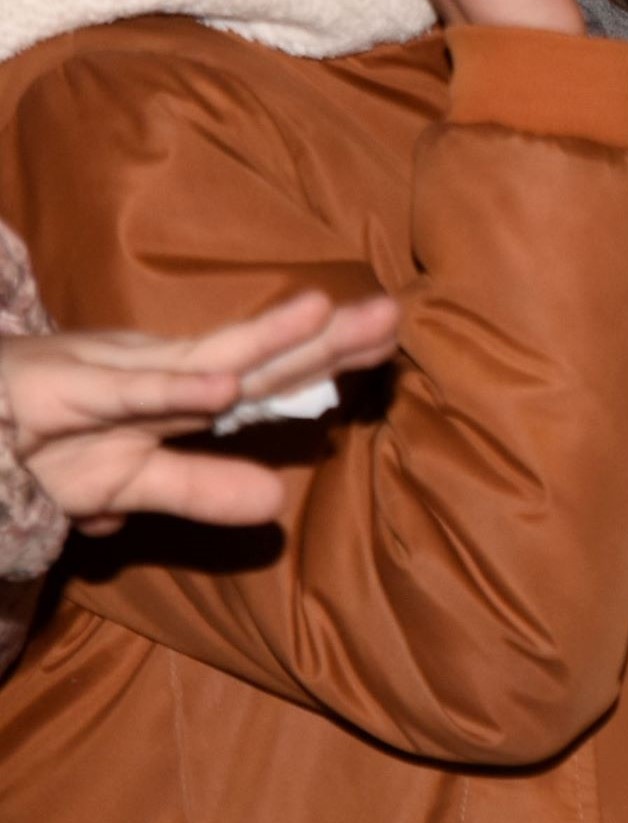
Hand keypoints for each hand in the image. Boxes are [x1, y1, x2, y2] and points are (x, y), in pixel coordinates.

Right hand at [7, 287, 402, 534]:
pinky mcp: (61, 395)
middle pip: (252, 359)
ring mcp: (111, 380)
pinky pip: (125, 396)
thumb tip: (275, 506)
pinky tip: (223, 386)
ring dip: (263, 341)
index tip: (393, 340)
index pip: (265, 377)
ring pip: (201, 361)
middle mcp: (154, 376)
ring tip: (328, 316)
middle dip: (321, 340)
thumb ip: (198, 489)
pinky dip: (173, 390)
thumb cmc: (39, 444)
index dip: (327, 358)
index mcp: (174, 395)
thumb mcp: (125, 484)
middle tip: (394, 316)